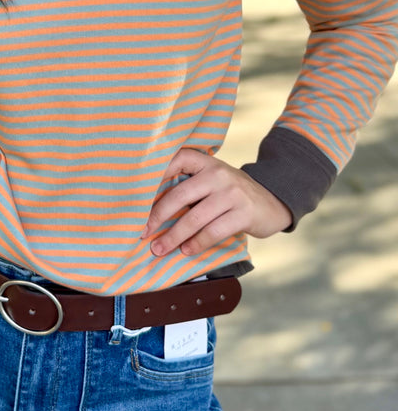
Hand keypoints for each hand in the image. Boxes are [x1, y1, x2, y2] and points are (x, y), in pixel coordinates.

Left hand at [141, 148, 291, 257]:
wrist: (272, 200)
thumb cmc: (231, 192)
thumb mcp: (213, 179)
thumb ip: (190, 184)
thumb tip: (151, 206)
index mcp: (206, 163)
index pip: (178, 160)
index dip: (157, 173)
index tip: (137, 195)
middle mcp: (218, 174)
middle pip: (180, 195)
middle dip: (158, 216)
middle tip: (143, 232)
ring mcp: (232, 193)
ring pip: (195, 218)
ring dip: (174, 236)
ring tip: (160, 249)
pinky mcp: (244, 213)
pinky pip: (214, 231)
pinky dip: (197, 243)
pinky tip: (186, 250)